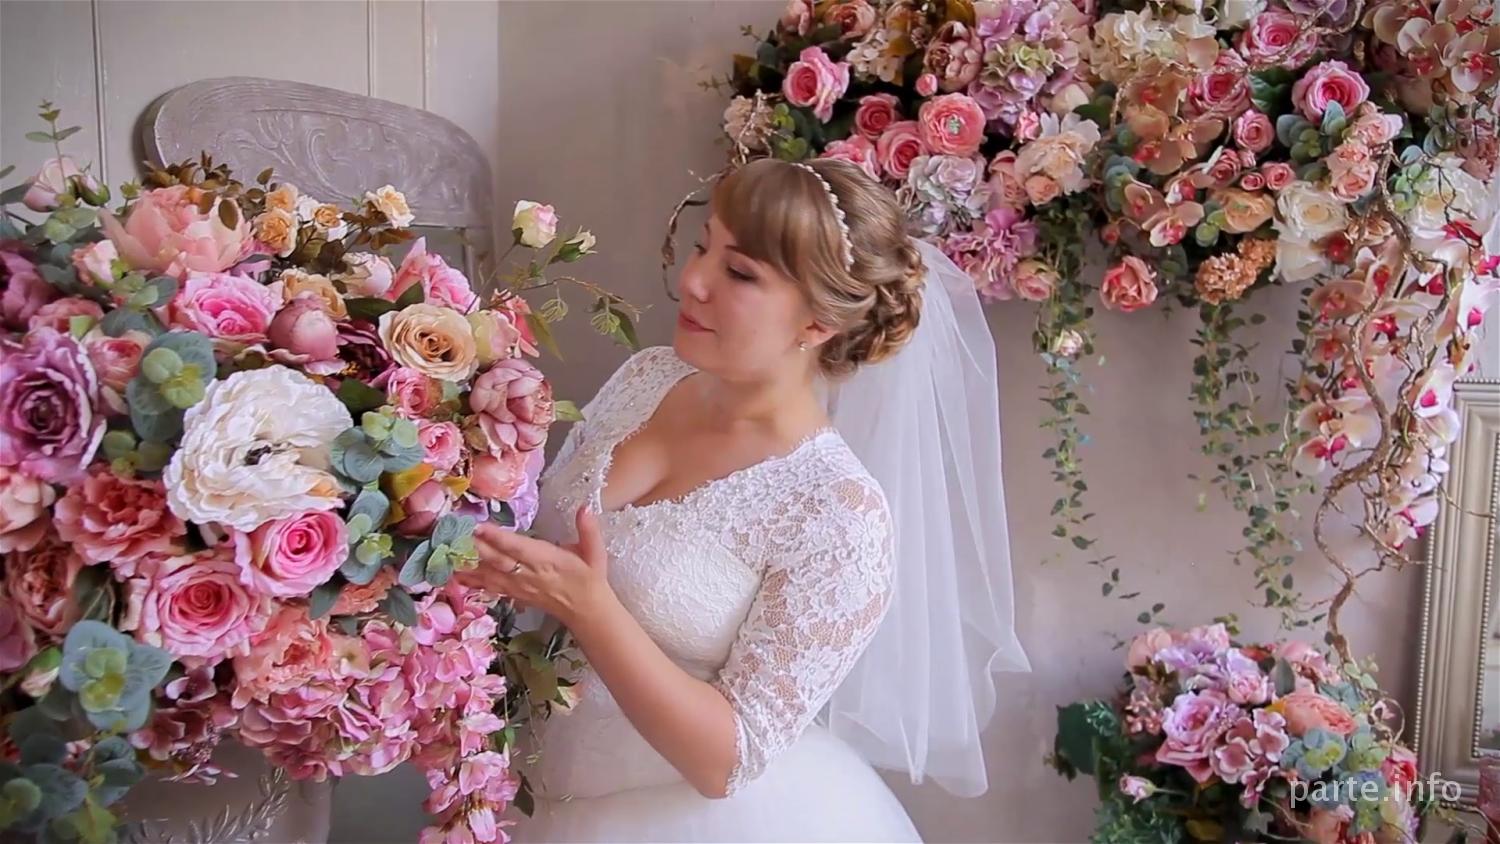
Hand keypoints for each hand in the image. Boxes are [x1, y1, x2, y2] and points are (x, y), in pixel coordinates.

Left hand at [465, 506, 610, 625]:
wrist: (586, 611)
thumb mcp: (596, 553)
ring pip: (489, 575)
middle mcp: (530, 575)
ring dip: (467, 565)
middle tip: (453, 534)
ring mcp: (519, 587)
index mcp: (549, 561)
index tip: (479, 527)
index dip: (499, 539)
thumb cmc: (590, 578)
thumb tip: (585, 507)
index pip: (520, 549)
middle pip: (498, 562)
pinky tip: (454, 575)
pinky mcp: (514, 594)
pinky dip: (471, 581)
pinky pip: (490, 586)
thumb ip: (589, 530)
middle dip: (475, 548)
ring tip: (446, 554)